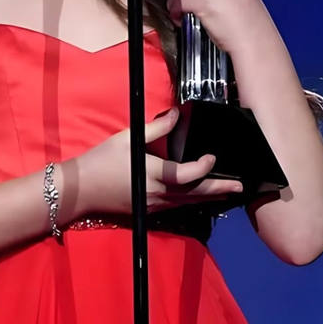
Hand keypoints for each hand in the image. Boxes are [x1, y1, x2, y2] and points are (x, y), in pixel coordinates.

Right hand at [76, 108, 242, 214]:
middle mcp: (158, 193)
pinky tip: (200, 196)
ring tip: (228, 193)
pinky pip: (178, 206)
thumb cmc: (103, 161)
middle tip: (240, 186)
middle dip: (219, 189)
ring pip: (189, 202)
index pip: (187, 175)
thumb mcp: (128, 138)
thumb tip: (176, 114)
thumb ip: (156, 128)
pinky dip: (193, 200)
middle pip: (195, 193)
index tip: (212, 156)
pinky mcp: (150, 209)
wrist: (82, 189)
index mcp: (154, 174)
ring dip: (209, 196)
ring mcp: (155, 204)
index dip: (204, 166)